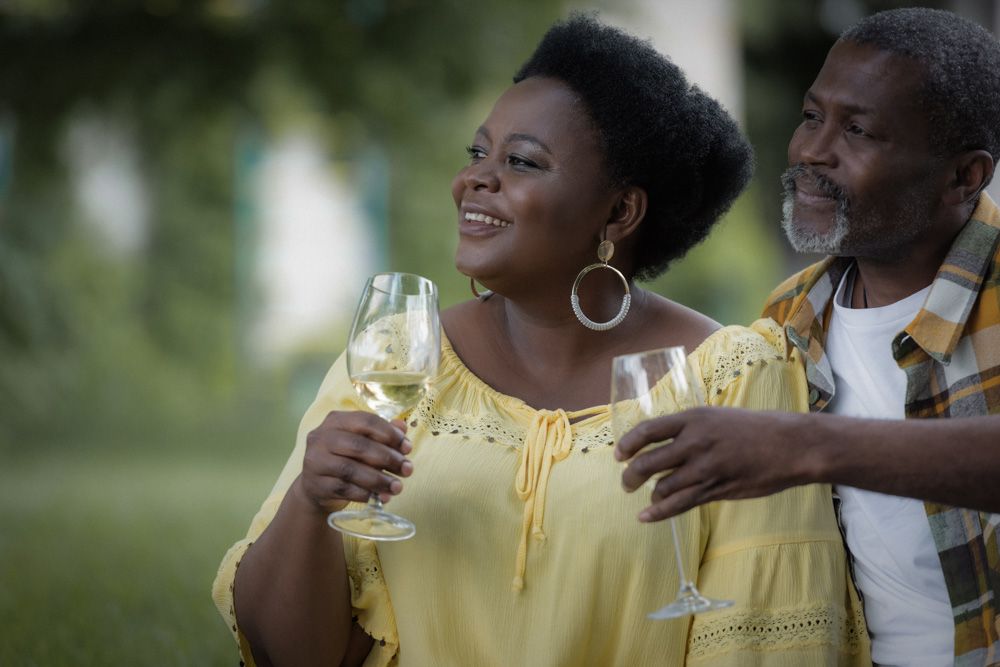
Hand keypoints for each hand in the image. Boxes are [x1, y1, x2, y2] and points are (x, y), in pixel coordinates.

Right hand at [298, 411, 413, 513]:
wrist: (317, 485)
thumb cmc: (346, 457)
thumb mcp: (363, 441)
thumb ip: (383, 432)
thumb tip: (402, 427)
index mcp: (336, 420)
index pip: (366, 421)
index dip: (390, 434)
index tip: (407, 448)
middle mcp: (321, 438)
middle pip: (359, 446)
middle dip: (388, 458)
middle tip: (407, 469)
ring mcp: (315, 462)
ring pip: (350, 470)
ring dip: (379, 480)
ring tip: (397, 487)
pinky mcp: (316, 484)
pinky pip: (344, 489)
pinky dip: (365, 493)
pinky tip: (380, 497)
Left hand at [614, 407, 813, 521]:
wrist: (789, 445)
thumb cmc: (754, 429)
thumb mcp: (716, 417)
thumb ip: (689, 428)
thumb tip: (662, 441)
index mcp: (693, 419)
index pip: (648, 431)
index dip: (628, 444)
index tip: (618, 455)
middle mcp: (694, 442)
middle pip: (648, 462)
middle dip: (631, 475)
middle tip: (627, 481)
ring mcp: (705, 468)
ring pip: (662, 486)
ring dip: (648, 494)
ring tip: (645, 495)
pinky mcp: (716, 489)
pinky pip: (680, 504)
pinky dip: (658, 512)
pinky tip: (645, 516)